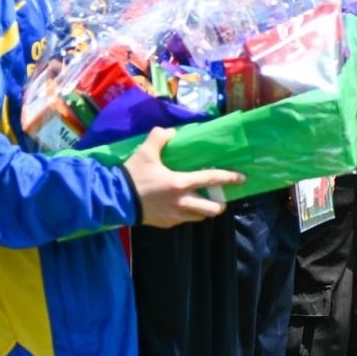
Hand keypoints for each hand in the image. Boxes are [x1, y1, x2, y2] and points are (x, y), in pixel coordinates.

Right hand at [122, 127, 246, 227]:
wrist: (114, 200)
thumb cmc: (132, 176)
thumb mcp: (145, 153)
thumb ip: (159, 138)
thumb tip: (170, 131)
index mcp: (181, 184)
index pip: (212, 180)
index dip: (229, 178)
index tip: (242, 178)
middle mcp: (182, 203)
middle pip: (212, 209)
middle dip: (220, 204)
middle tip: (219, 197)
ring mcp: (175, 216)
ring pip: (199, 217)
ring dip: (203, 210)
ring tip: (200, 201)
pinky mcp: (166, 224)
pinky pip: (183, 220)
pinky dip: (186, 214)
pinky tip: (180, 206)